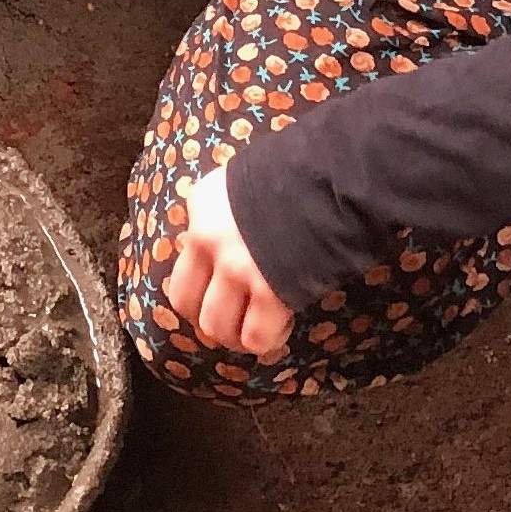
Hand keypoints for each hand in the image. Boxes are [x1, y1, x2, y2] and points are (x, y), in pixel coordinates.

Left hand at [163, 163, 292, 358]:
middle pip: (186, 302)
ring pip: (216, 326)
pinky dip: (267, 339)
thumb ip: (228, 210)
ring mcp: (237, 268)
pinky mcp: (270, 292)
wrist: (330, 178)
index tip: (220, 288)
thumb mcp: (243, 181)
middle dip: (208, 316)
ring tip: (255, 327)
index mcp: (201, 207)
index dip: (201, 283)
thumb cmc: (294, 172)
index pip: (181, 257)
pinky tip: (281, 325)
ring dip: (236, 334)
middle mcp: (209, 240)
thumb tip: (232, 237)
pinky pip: (256, 336)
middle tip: (232, 318)